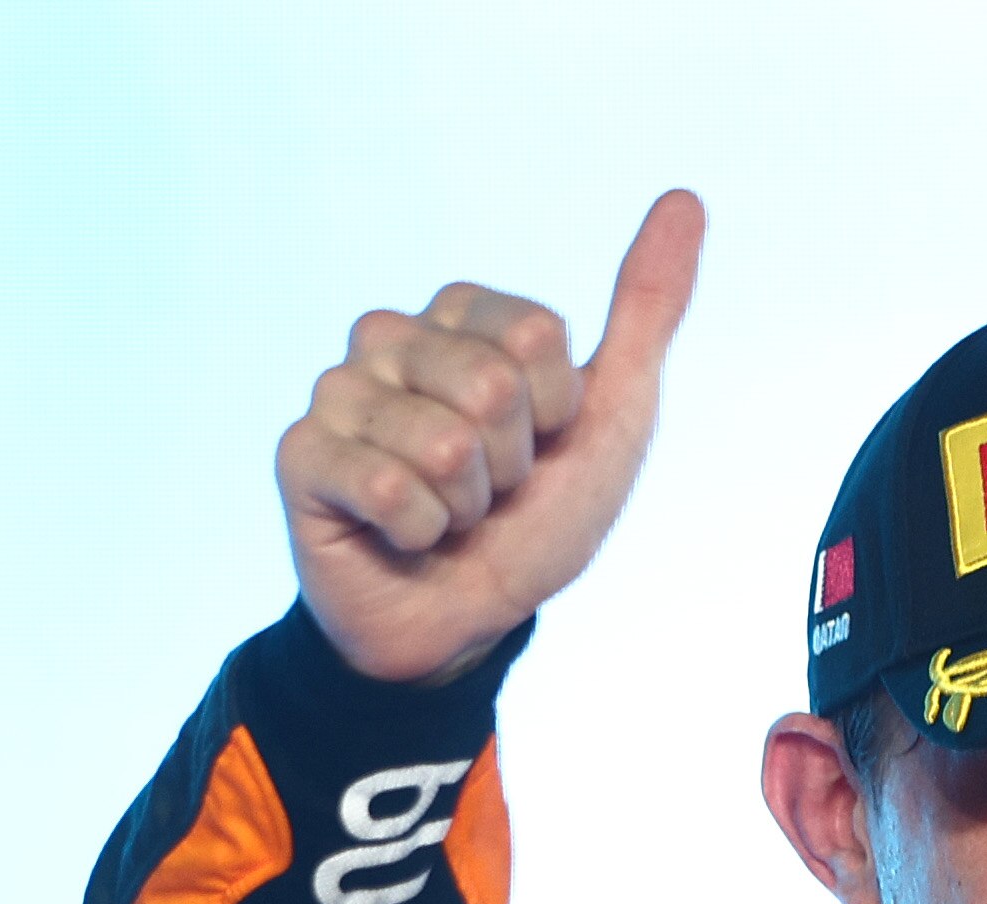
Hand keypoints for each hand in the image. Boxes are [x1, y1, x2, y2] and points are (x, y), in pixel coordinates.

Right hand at [277, 189, 704, 685]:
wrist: (469, 622)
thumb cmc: (536, 520)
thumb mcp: (613, 417)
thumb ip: (648, 309)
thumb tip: (684, 200)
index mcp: (460, 314)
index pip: (535, 336)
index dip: (557, 413)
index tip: (538, 444)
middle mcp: (391, 336)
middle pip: (492, 387)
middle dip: (511, 467)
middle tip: (488, 490)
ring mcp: (339, 392)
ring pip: (444, 445)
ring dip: (466, 509)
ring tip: (446, 516)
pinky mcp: (302, 455)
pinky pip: (390, 488)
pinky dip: (420, 535)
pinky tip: (402, 537)